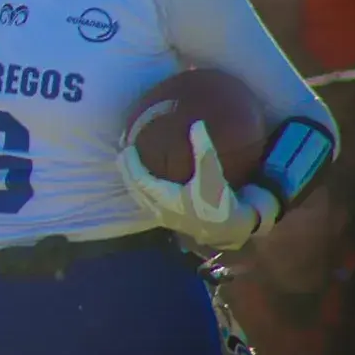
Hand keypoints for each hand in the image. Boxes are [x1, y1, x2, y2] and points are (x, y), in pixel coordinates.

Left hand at [118, 120, 275, 251]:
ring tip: (129, 167)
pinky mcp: (171, 221)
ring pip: (139, 199)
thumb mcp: (213, 174)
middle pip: (134, 189)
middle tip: (123, 154)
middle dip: (126, 171)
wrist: (231, 231)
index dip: (130, 163)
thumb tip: (196, 124)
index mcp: (165, 199)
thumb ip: (203, 149)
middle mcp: (159, 210)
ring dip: (132, 182)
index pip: (138, 179)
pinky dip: (141, 191)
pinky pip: (147, 204)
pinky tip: (146, 184)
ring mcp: (163, 218)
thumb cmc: (220, 203)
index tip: (128, 148)